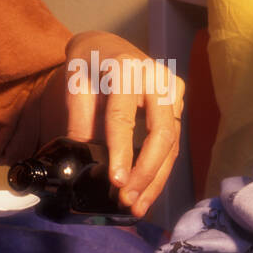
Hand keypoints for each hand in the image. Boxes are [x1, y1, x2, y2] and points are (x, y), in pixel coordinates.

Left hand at [61, 29, 183, 219]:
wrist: (106, 46)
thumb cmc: (88, 64)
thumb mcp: (75, 85)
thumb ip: (79, 120)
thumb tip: (79, 161)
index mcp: (127, 69)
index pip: (124, 116)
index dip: (121, 151)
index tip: (116, 181)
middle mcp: (157, 79)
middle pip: (161, 134)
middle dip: (145, 172)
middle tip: (128, 199)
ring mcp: (173, 92)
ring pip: (171, 144)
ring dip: (155, 179)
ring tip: (137, 206)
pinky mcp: (177, 106)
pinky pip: (172, 144)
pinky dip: (160, 171)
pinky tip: (146, 192)